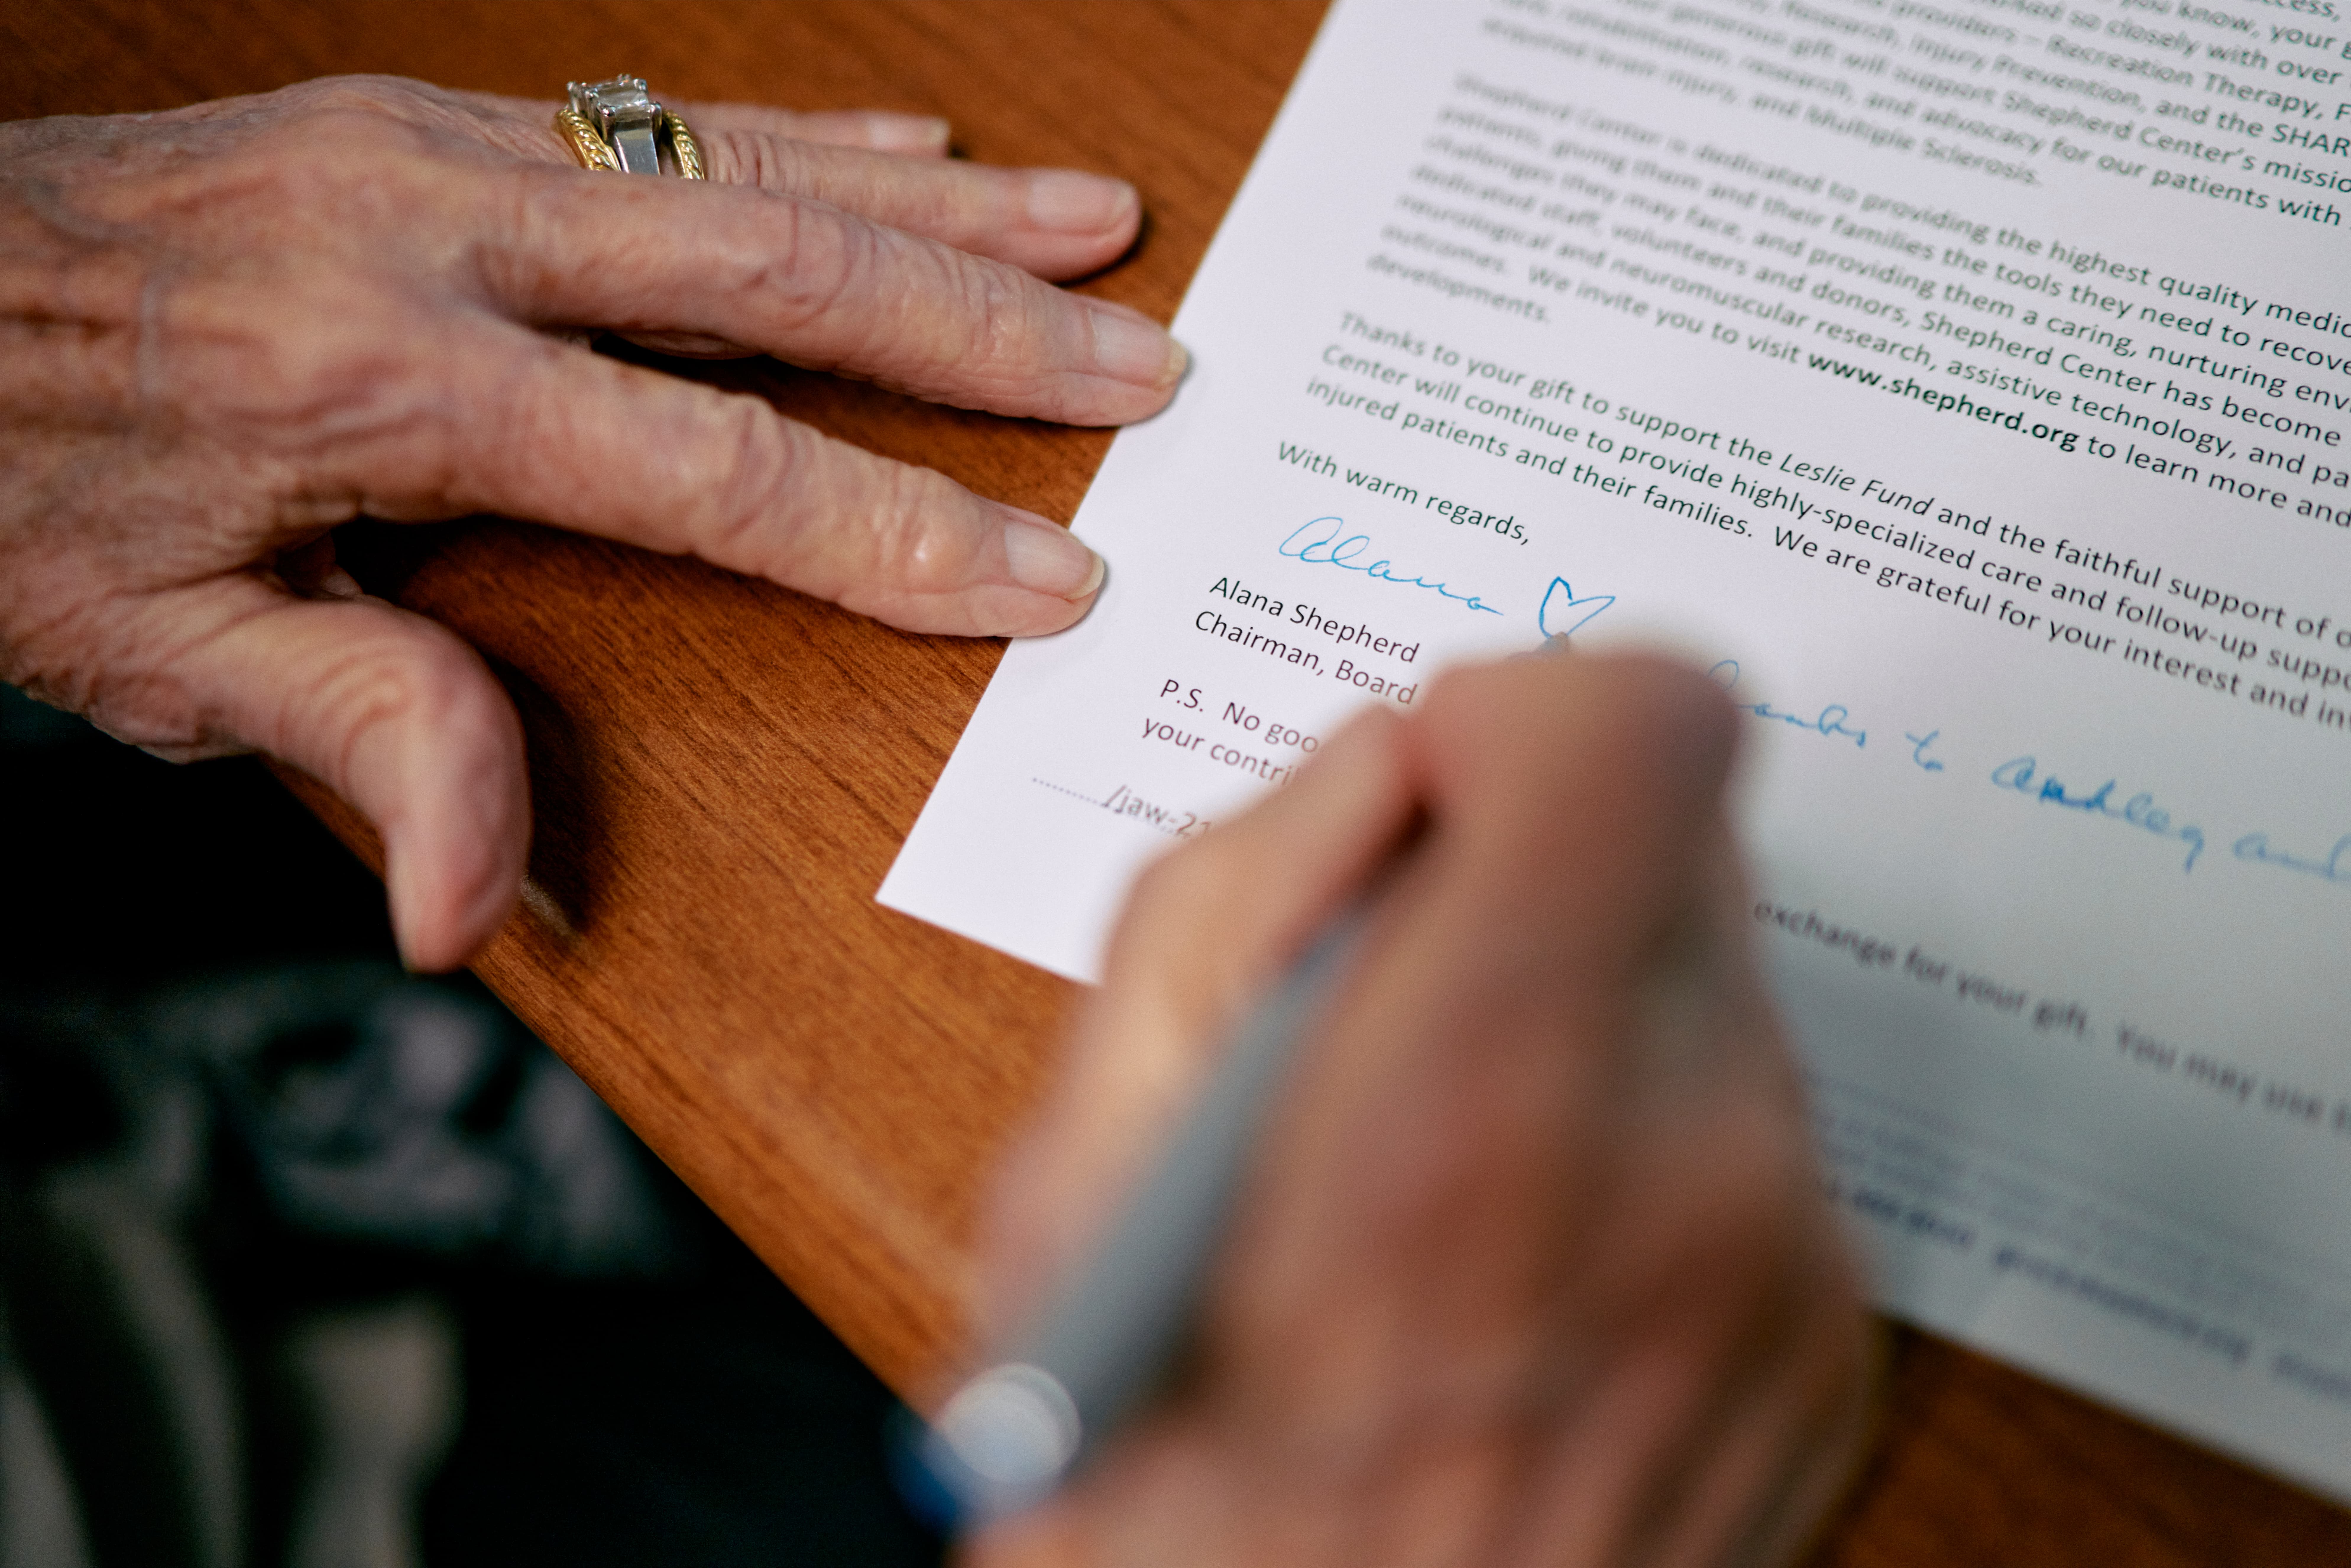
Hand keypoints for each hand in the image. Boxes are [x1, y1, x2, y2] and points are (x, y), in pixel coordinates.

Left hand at [0, 76, 1182, 967]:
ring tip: (1095, 225)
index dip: (899, 535)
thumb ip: (356, 738)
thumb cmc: (13, 471)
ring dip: (942, 208)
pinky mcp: (428, 115)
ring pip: (750, 171)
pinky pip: (662, 117)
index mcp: (390, 378)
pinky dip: (807, 135)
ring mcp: (441, 147)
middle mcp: (440, 230)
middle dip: (986, 336)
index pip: (719, 468)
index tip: (1042, 576)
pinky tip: (917, 151)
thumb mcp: (153, 644)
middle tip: (1146, 364)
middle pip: (781, 279)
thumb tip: (474, 906)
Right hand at [968, 653, 1875, 1567]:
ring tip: (1444, 1160)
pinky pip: (1751, 1133)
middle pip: (1685, 839)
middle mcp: (1677, 1178)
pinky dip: (1638, 1144)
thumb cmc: (1158, 1475)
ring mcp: (1781, 1275)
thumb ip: (1229, 902)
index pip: (1635, 725)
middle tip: (1403, 1003)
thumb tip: (1386, 772)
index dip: (1525, 712)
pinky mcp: (1826, 1345)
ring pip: (1714, 984)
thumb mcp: (1075, 1168)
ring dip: (1579, 1011)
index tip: (1440, 797)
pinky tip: (1523, 1257)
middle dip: (1533, 871)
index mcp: (1466, 1109)